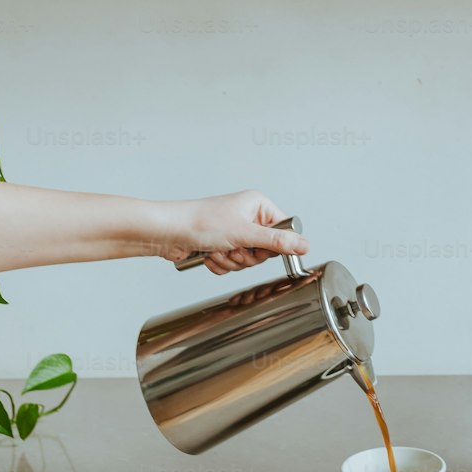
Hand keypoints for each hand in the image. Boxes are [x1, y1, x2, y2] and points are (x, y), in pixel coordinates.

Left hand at [162, 190, 309, 274]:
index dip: (274, 246)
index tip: (260, 249)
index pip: (283, 230)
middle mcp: (247, 217)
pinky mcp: (221, 246)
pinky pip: (232, 265)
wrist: (167, 233)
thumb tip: (305, 245)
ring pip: (248, 260)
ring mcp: (233, 233)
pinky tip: (209, 255)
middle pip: (265, 250)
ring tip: (217, 250)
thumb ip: (277, 242)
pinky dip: (221, 265)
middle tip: (234, 248)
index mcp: (257, 205)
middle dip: (247, 256)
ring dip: (232, 261)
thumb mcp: (244, 233)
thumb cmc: (199, 222)